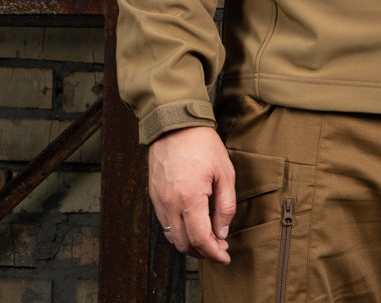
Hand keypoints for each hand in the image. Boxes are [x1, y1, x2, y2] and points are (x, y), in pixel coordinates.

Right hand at [148, 126, 235, 262]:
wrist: (175, 124)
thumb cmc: (202, 144)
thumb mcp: (225, 172)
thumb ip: (225, 205)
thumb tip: (222, 231)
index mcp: (190, 198)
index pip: (200, 239)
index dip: (214, 253)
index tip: (225, 256)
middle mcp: (170, 204)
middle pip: (184, 244)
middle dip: (203, 252)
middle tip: (219, 248)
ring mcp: (159, 201)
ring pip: (173, 237)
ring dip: (190, 243)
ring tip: (208, 237)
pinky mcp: (154, 196)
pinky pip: (165, 223)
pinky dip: (179, 231)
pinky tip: (193, 223)